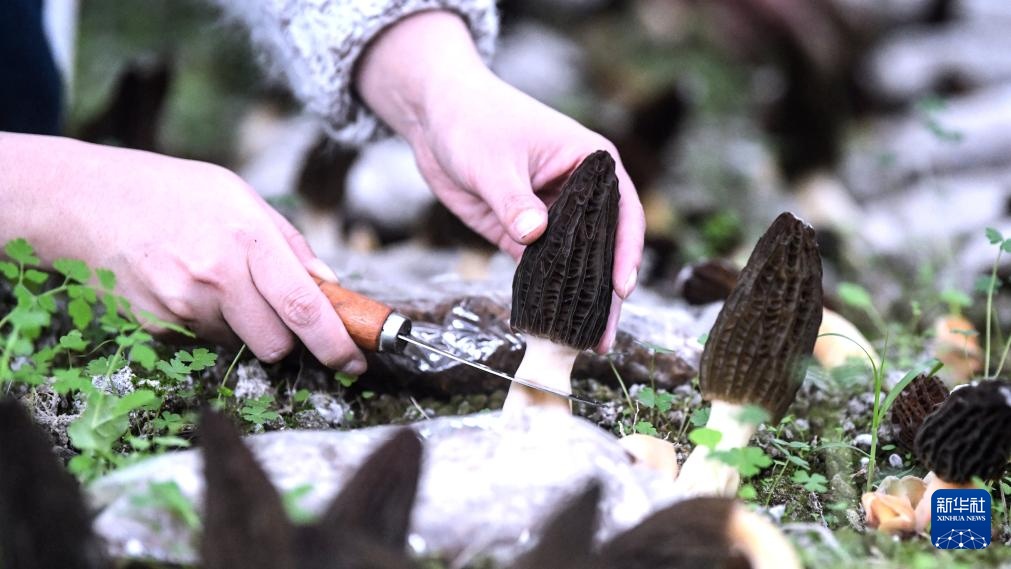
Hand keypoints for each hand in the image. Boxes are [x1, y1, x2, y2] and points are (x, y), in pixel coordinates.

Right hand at [0, 133, 366, 373]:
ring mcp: (184, 305)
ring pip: (241, 343)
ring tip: (216, 281)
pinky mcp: (158, 326)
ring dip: (245, 326)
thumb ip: (289, 242)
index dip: (336, 343)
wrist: (82, 202)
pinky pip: (205, 341)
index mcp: (247, 236)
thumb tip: (329, 285)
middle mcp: (217, 275)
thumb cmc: (169, 191)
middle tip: (278, 313)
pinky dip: (209, 324)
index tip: (355, 361)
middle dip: (288, 339)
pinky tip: (186, 287)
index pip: (304, 306)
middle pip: (277, 343)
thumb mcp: (237, 194)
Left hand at [357, 12, 644, 351]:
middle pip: (604, 246)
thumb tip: (534, 235)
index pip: (623, 210)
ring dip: (577, 299)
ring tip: (583, 340)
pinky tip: (549, 322)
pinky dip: (546, 293)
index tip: (623, 287)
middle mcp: (579, 192)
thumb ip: (514, 200)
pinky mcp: (523, 231)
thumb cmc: (474, 119)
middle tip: (605, 335)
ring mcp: (552, 214)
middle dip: (605, 291)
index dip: (627, 250)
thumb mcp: (493, 161)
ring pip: (574, 263)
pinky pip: (541, 267)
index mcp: (590, 162)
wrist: (435, 115)